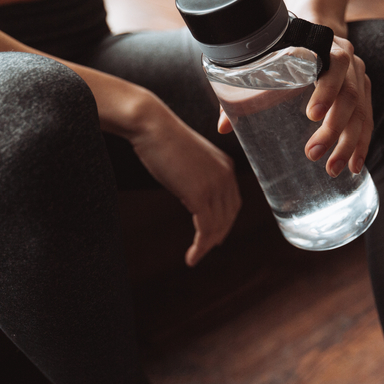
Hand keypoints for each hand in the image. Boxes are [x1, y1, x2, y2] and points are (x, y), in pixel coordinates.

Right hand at [130, 105, 240, 266]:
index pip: (232, 202)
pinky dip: (200, 247)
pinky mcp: (200, 195)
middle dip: (218, 235)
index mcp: (225, 166)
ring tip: (195, 257)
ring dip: (207, 246)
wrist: (151, 126)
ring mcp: (214, 186)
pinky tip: (191, 257)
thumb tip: (192, 193)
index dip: (225, 222)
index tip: (216, 235)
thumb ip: (197, 175)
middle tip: (205, 249)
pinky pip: (205, 229)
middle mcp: (226, 176)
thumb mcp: (188, 159)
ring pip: (218, 226)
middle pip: (229, 216)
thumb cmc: (162, 139)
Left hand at [217, 36, 372, 177]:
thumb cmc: (283, 48)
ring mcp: (358, 75)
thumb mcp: (263, 61)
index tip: (312, 115)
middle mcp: (347, 59)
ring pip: (361, 110)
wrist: (314, 25)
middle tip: (312, 154)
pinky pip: (367, 119)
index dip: (325, 91)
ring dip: (349, 143)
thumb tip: (223, 128)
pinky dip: (362, 143)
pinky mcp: (363, 90)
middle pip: (349, 95)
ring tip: (333, 169)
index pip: (332, 66)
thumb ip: (242, 91)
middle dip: (333, 128)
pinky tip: (356, 165)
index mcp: (323, 46)